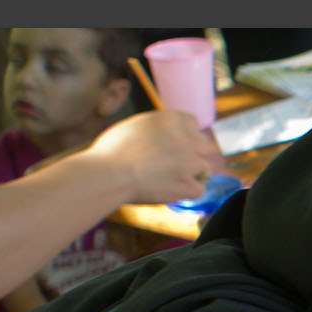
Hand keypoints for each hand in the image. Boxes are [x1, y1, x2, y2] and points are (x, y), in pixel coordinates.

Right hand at [81, 110, 220, 204]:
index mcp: (171, 119)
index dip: (185, 135)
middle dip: (192, 153)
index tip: (176, 144)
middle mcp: (186, 138)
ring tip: (168, 178)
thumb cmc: (111, 151)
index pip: (193, 123)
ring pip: (204, 168)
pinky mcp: (189, 184)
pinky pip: (199, 189)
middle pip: (203, 144)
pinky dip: (186, 192)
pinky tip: (169, 190)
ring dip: (191, 174)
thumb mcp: (135, 126)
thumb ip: (158, 128)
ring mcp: (190, 162)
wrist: (107, 174)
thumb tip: (166, 133)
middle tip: (173, 164)